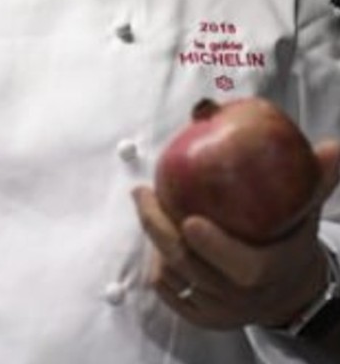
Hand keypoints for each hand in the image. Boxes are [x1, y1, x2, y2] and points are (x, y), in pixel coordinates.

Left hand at [132, 139, 339, 330]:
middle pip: (190, 265)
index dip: (214, 247)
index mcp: (268, 271)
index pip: (241, 267)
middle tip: (143, 191)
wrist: (287, 289)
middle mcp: (241, 298)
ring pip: (172, 276)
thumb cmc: (290, 240)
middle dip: (159, 227)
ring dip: (153, 239)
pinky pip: (166, 289)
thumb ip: (315, 179)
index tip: (189, 218)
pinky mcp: (200, 317)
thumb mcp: (305, 210)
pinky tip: (154, 233)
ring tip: (147, 203)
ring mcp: (218, 310)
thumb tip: (332, 146)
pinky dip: (156, 262)